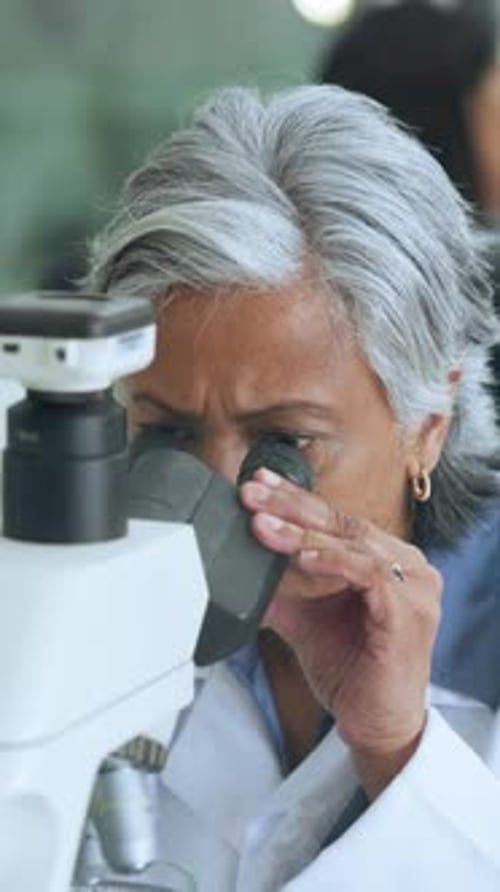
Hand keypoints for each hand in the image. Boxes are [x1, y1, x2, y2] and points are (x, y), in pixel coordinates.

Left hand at [239, 468, 442, 796]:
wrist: (374, 726)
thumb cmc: (351, 671)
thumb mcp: (306, 621)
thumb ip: (281, 591)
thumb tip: (238, 568)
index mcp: (387, 561)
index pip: (337, 519)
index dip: (296, 499)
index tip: (259, 484)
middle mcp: (408, 566)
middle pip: (344, 523)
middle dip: (292, 505)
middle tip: (252, 494)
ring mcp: (414, 588)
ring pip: (354, 543)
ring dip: (303, 533)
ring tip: (262, 526)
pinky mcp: (409, 613)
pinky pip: (369, 575)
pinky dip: (333, 562)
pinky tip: (301, 558)